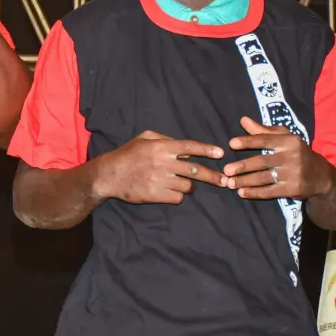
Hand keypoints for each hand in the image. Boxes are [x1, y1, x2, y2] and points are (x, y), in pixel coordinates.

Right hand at [98, 130, 225, 204]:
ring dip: (188, 185)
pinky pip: (177, 197)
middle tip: (226, 181)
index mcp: (161, 147)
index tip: (220, 154)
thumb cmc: (128, 154)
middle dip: (213, 176)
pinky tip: (169, 191)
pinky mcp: (157, 195)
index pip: (189, 147)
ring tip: (180, 183)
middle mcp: (163, 163)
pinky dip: (177, 195)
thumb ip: (165, 138)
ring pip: (188, 185)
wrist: (110, 175)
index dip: (207, 150)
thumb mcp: (144, 138)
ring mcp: (160, 180)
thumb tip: (183, 147)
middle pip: (195, 170)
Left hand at [223, 116, 335, 200]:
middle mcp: (292, 157)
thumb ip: (263, 130)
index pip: (265, 140)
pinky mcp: (293, 189)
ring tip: (229, 183)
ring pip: (264, 178)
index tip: (231, 143)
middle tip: (226, 170)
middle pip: (262, 161)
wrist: (321, 176)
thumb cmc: (297, 152)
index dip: (248, 142)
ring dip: (245, 181)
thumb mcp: (284, 138)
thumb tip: (243, 120)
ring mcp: (293, 174)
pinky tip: (242, 193)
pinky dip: (255, 193)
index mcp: (289, 141)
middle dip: (243, 166)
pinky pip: (270, 191)